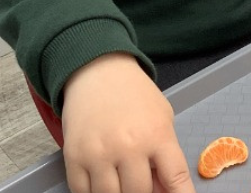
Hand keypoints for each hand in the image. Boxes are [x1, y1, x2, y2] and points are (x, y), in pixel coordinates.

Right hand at [61, 53, 196, 192]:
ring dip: (118, 192)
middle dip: (143, 191)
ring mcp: (99, 154)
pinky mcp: (74, 157)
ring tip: (121, 173)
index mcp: (157, 134)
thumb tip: (165, 191)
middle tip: (140, 176)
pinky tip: (102, 177)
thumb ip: (166, 154)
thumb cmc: (134, 94)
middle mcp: (129, 146)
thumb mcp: (162, 117)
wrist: (98, 70)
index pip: (176, 179)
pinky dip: (94, 192)